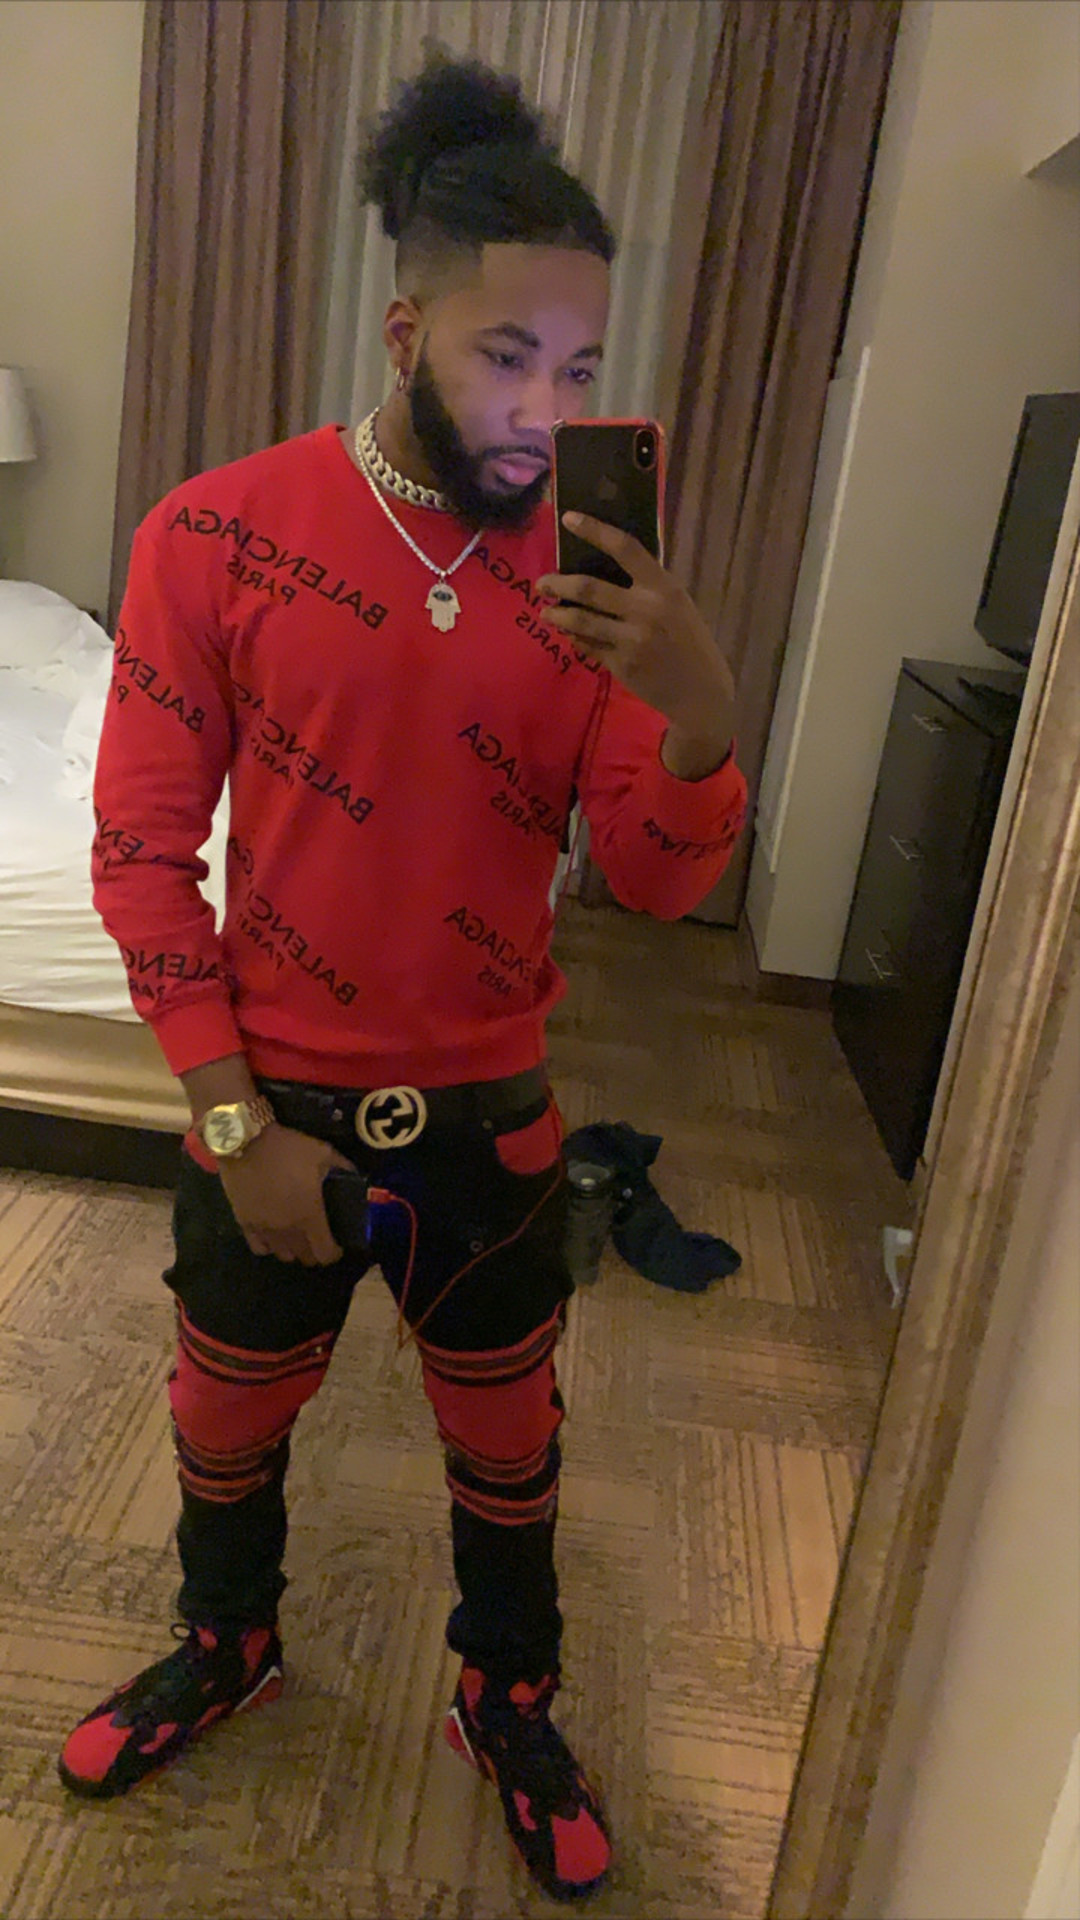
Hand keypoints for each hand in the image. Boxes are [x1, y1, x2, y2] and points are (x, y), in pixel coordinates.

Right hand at [218, 1124, 356, 1265]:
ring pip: (282, 1254)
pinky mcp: (244, 1223)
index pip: (325, 1253)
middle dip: (315, 1252)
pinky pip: (259, 1247)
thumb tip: (355, 1174)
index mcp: (310, 1215)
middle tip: (318, 1238)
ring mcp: (264, 1229)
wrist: (246, 1141)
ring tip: (295, 1237)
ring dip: (292, 1249)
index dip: (334, 1253)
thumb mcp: (322, 1152)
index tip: (338, 1246)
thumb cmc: (288, 1148)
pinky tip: (272, 1235)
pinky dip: (268, 1246)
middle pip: (304, 1257)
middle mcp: (287, 1229)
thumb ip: (342, 1166)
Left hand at [537, 512, 735, 774]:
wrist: (702, 692)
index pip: (625, 548)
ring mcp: (632, 639)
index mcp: (664, 587)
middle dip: (558, 584)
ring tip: (546, 611)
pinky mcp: (621, 665)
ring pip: (581, 620)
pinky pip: (588, 645)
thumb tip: (604, 566)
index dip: (594, 530)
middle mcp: (646, 610)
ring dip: (558, 614)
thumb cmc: (689, 641)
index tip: (568, 518)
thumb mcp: (677, 604)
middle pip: (589, 588)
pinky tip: (568, 632)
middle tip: (542, 583)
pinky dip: (574, 636)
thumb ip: (647, 586)